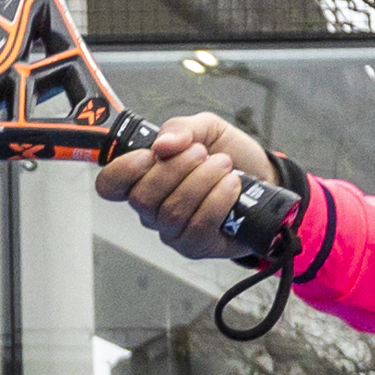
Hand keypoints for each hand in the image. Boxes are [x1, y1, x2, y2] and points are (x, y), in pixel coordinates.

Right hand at [90, 113, 276, 260]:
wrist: (264, 178)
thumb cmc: (228, 156)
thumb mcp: (206, 128)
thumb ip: (181, 128)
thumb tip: (163, 145)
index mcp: (144, 177)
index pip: (110, 185)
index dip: (122, 171)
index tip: (150, 155)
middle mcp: (152, 209)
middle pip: (142, 198)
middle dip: (176, 169)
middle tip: (202, 154)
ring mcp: (171, 231)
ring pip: (172, 212)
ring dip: (202, 181)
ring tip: (224, 166)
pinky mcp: (195, 246)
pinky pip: (198, 226)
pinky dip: (217, 200)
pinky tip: (231, 185)